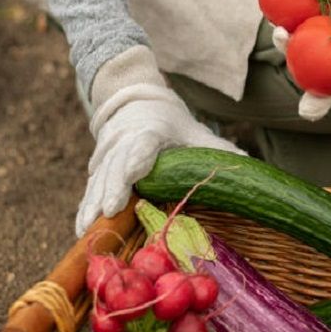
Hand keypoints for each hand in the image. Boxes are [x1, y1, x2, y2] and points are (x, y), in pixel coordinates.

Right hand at [75, 83, 244, 236]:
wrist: (135, 102)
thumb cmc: (171, 123)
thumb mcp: (195, 132)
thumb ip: (218, 149)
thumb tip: (248, 161)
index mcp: (151, 131)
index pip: (143, 146)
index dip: (137, 161)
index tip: (133, 175)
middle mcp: (124, 142)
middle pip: (116, 166)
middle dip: (111, 189)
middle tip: (109, 211)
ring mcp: (108, 155)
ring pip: (99, 179)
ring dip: (92, 203)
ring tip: (88, 228)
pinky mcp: (98, 167)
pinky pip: (90, 188)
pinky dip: (85, 207)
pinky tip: (82, 229)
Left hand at [272, 0, 330, 121]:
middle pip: (330, 95)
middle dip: (318, 105)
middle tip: (309, 110)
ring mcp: (316, 59)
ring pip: (303, 67)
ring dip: (292, 61)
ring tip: (285, 46)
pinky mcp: (298, 38)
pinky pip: (290, 38)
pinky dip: (283, 33)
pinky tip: (279, 26)